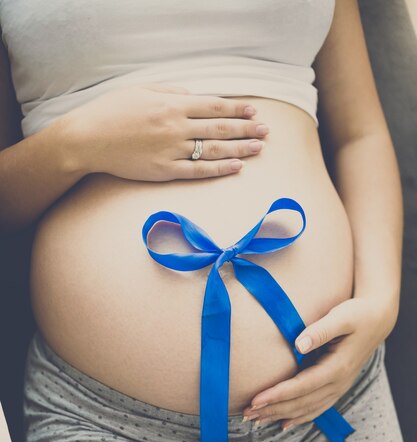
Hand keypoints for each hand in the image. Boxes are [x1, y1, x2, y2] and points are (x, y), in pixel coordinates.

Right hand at [62, 82, 268, 181]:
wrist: (87, 139)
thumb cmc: (111, 111)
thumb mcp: (141, 91)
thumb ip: (170, 92)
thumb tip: (194, 97)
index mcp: (172, 104)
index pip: (214, 105)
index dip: (237, 108)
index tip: (254, 110)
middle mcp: (176, 127)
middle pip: (220, 127)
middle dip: (246, 128)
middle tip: (266, 131)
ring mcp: (171, 151)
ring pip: (214, 149)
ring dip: (240, 148)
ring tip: (259, 148)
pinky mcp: (164, 171)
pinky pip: (198, 171)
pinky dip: (219, 169)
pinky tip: (236, 167)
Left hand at [242, 297, 396, 429]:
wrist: (378, 321)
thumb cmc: (357, 315)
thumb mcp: (341, 317)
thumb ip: (320, 330)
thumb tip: (298, 344)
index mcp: (338, 367)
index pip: (302, 386)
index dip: (278, 395)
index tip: (256, 399)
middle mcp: (339, 382)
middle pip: (301, 402)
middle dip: (273, 409)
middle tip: (246, 413)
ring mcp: (339, 388)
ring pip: (307, 409)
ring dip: (281, 415)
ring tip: (256, 420)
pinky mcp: (336, 387)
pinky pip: (317, 408)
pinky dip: (299, 418)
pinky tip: (283, 424)